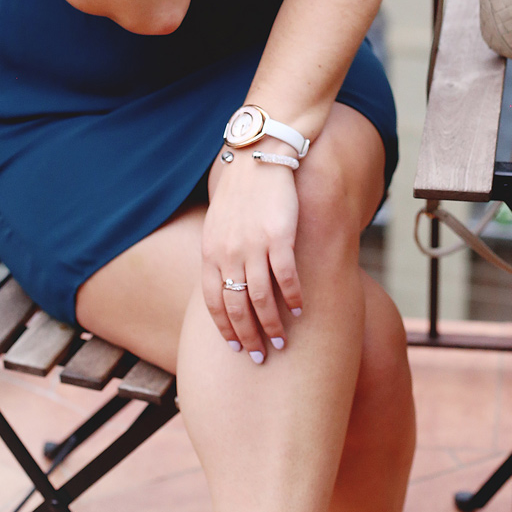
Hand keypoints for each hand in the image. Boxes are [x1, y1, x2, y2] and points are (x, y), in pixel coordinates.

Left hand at [201, 150, 303, 361]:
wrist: (259, 156)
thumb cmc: (240, 191)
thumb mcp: (218, 224)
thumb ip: (220, 254)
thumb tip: (225, 283)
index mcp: (211, 252)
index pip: (213, 302)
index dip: (225, 328)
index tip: (236, 346)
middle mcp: (229, 253)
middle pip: (237, 306)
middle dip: (248, 336)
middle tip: (261, 356)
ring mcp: (254, 245)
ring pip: (262, 298)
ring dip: (272, 324)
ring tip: (281, 341)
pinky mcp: (279, 236)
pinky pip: (286, 276)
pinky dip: (293, 296)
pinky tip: (300, 309)